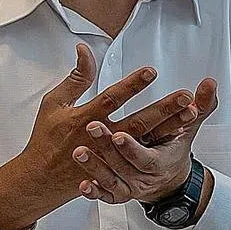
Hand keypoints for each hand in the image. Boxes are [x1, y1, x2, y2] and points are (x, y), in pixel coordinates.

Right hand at [0, 44, 185, 229]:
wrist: (41, 180)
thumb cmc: (47, 138)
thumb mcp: (54, 104)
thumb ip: (75, 78)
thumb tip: (84, 50)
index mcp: (84, 118)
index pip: (112, 98)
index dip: (132, 85)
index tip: (151, 72)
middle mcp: (100, 138)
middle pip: (137, 122)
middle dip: (163, 109)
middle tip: (185, 97)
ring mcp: (111, 157)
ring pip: (146, 140)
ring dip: (168, 127)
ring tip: (189, 113)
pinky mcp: (117, 170)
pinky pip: (143, 159)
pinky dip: (160, 147)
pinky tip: (178, 137)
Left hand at [73, 77, 217, 203]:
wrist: (169, 181)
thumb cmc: (174, 149)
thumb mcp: (189, 128)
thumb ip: (200, 106)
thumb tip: (209, 83)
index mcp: (159, 162)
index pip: (145, 158)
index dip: (132, 149)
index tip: (119, 135)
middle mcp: (142, 177)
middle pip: (123, 165)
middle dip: (107, 148)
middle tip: (92, 128)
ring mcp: (128, 187)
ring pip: (110, 180)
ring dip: (94, 167)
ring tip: (79, 151)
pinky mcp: (116, 194)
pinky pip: (103, 196)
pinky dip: (93, 192)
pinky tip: (82, 184)